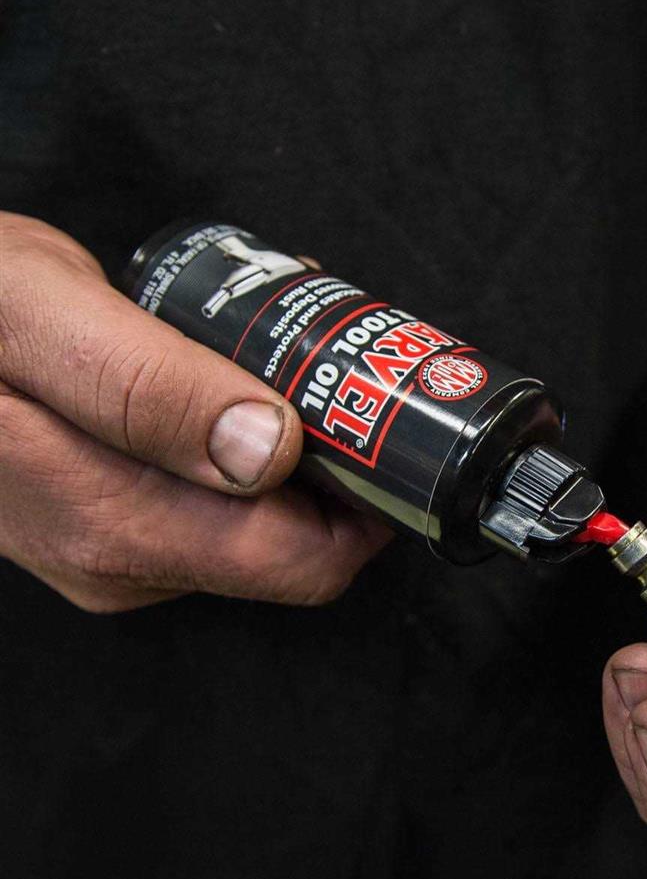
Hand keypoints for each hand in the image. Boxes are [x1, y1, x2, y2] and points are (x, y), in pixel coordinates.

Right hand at [0, 213, 389, 611]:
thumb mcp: (39, 315)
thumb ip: (150, 387)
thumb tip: (272, 451)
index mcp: (116, 526)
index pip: (309, 561)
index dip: (366, 491)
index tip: (376, 408)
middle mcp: (122, 564)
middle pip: (297, 545)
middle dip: (333, 458)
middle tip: (327, 359)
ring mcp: (112, 551)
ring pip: (261, 524)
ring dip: (292, 443)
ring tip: (267, 352)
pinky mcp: (109, 524)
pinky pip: (216, 502)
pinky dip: (245, 441)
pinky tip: (223, 374)